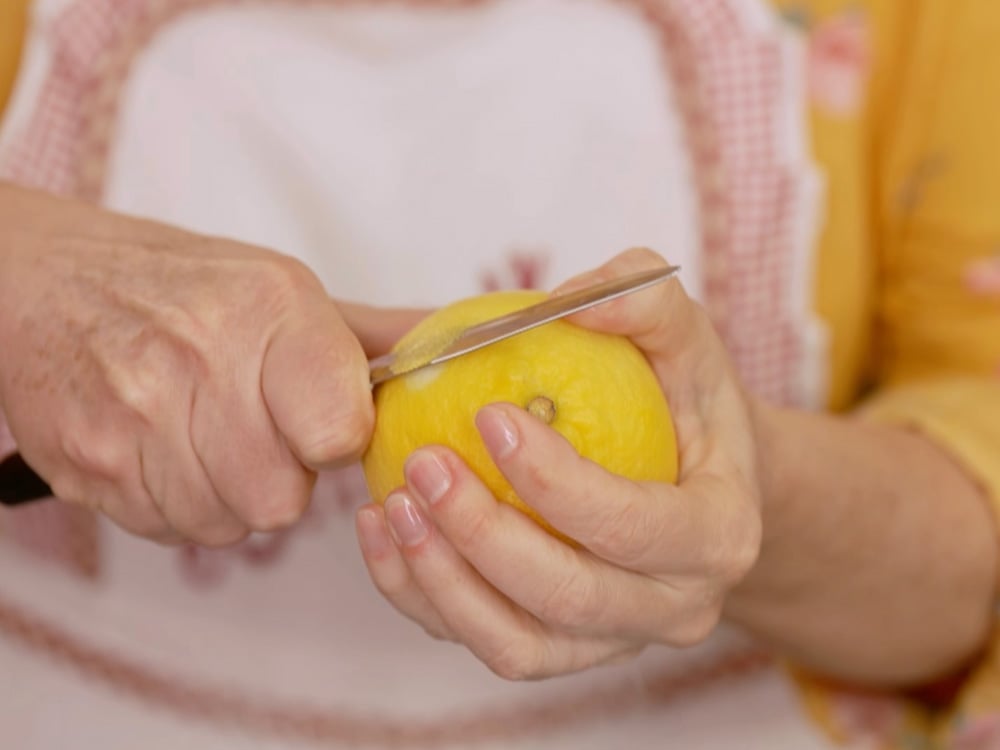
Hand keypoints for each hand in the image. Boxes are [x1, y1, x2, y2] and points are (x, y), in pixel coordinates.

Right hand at [0, 184, 372, 545]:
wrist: (46, 283)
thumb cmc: (183, 289)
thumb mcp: (286, 290)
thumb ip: (379, 335)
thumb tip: (472, 346)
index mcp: (270, 310)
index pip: (340, 432)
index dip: (338, 441)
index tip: (323, 424)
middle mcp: (201, 360)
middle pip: (282, 498)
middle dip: (281, 476)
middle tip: (257, 429)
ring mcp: (134, 416)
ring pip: (227, 524)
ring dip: (229, 495)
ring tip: (207, 435)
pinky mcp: (87, 464)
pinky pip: (168, 530)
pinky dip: (177, 503)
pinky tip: (164, 448)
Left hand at [355, 247, 762, 679]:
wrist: (698, 482)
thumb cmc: (688, 403)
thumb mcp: (687, 339)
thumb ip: (642, 301)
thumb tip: (569, 299)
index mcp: (719, 537)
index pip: (633, 526)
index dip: (556, 483)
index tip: (489, 415)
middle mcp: (675, 610)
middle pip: (569, 598)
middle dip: (483, 536)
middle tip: (422, 462)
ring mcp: (613, 642)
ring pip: (516, 646)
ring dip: (441, 581)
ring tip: (389, 504)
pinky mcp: (561, 653)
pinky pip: (483, 642)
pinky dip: (422, 598)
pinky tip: (382, 532)